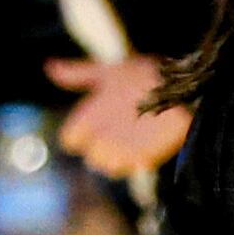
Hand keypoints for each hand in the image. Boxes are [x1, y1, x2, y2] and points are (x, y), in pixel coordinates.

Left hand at [45, 51, 185, 180]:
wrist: (184, 89)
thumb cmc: (144, 76)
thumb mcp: (108, 71)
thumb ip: (77, 74)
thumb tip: (49, 67)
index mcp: (87, 118)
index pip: (70, 140)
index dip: (84, 133)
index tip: (99, 123)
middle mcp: (99, 139)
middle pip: (92, 156)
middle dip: (104, 146)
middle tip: (124, 129)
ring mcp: (120, 152)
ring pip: (111, 166)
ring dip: (122, 156)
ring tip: (138, 137)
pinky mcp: (142, 161)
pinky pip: (134, 167)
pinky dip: (141, 159)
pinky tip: (152, 142)